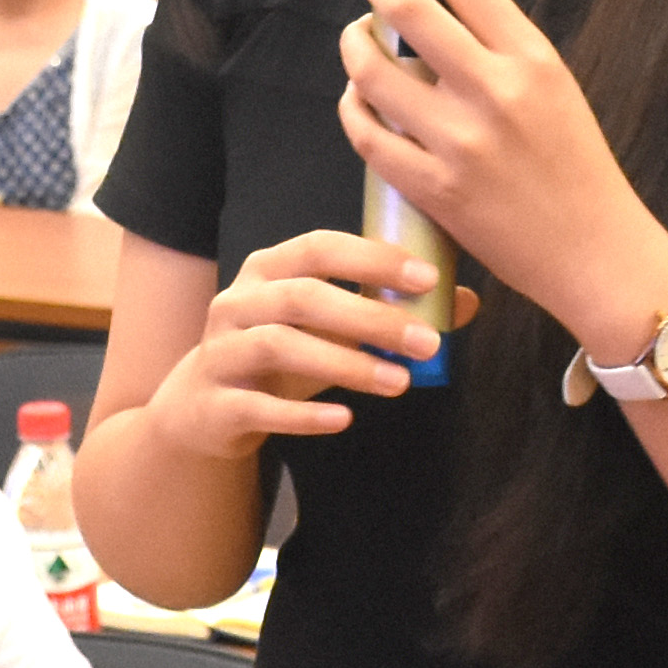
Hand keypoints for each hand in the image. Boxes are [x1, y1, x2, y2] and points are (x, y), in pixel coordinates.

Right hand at [146, 226, 442, 466]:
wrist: (204, 409)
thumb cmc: (280, 358)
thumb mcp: (329, 331)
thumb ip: (387, 313)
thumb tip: (462, 303)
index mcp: (268, 269)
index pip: (319, 248)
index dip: (372, 259)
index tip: (426, 279)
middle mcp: (238, 301)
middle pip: (304, 297)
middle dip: (371, 317)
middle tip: (428, 342)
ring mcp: (221, 350)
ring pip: (281, 345)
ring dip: (346, 364)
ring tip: (400, 382)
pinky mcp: (215, 402)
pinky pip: (259, 406)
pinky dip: (304, 416)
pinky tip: (344, 419)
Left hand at [336, 0, 667, 344]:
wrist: (595, 252)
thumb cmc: (574, 165)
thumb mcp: (554, 86)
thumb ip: (499, 46)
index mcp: (531, 57)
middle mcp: (495, 92)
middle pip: (408, 11)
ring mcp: (461, 143)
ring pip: (374, 73)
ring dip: (354, 46)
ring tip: (357, 38)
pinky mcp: (434, 189)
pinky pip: (368, 134)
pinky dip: (353, 108)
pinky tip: (358, 99)